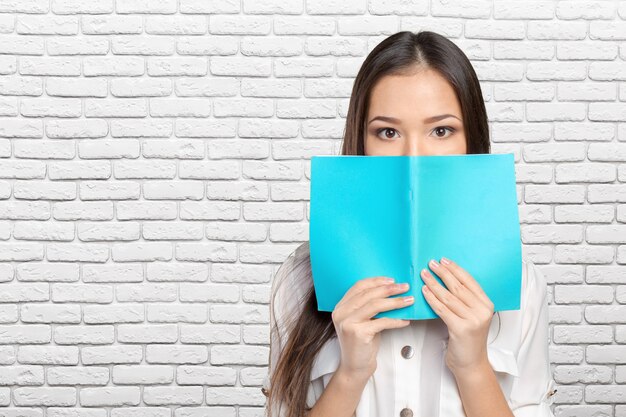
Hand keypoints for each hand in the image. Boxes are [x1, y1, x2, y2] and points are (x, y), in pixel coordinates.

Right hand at [332, 276, 413, 380]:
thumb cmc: (362, 343)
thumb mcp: (362, 321)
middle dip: (389, 289)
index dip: (376, 281)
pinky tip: (405, 321)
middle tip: (405, 287)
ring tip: (408, 301)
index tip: (392, 280)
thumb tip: (391, 291)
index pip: (358, 286)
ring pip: (375, 305)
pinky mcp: (358, 333)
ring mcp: (348, 323)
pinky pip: (382, 322)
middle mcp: (341, 313)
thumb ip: (369, 306)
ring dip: (395, 302)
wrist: (355, 367)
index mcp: (341, 306)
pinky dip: (396, 320)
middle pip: (368, 294)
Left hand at [420, 257, 493, 374]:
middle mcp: (482, 311)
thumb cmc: (468, 339)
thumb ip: (465, 300)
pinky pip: (442, 309)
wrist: (471, 363)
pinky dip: (431, 299)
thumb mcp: (472, 316)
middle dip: (442, 273)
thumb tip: (446, 278)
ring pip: (448, 297)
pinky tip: (424, 291)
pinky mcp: (461, 329)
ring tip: (424, 275)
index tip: (443, 260)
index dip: (455, 269)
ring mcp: (473, 320)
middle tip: (430, 264)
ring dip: (434, 284)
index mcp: (487, 305)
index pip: (470, 281)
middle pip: (458, 287)